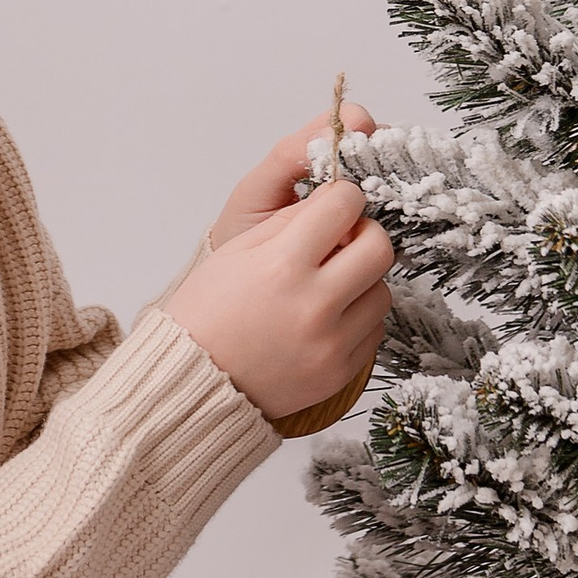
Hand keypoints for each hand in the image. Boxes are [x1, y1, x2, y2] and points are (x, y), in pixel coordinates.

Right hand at [166, 120, 391, 424]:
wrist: (195, 381)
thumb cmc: (207, 314)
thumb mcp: (235, 251)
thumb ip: (289, 220)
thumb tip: (332, 201)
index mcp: (283, 265)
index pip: (343, 206)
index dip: (342, 196)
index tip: (337, 203)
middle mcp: (314, 304)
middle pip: (379, 247)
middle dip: (365, 233)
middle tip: (344, 240)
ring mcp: (331, 343)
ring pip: (382, 291)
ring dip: (362, 280)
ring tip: (330, 285)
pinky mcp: (340, 372)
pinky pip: (373, 331)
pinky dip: (356, 318)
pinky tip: (326, 318)